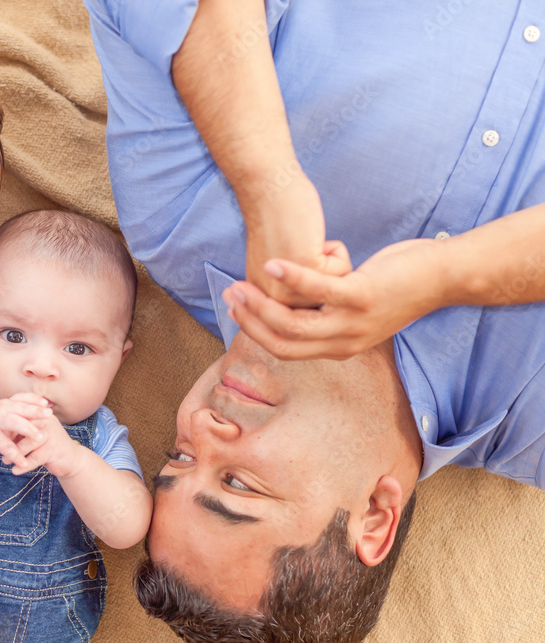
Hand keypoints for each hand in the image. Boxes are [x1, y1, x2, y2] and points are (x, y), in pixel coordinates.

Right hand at [0, 394, 51, 467]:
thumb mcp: (6, 415)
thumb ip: (22, 413)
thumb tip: (45, 411)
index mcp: (7, 404)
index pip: (23, 397)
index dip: (35, 400)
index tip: (48, 404)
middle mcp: (2, 410)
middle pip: (21, 408)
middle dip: (36, 412)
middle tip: (50, 416)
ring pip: (14, 423)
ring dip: (28, 429)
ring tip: (41, 438)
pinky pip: (4, 446)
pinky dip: (15, 455)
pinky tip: (23, 463)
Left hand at [12, 415, 82, 478]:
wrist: (72, 460)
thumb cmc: (50, 446)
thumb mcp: (36, 435)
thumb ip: (23, 431)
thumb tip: (1, 431)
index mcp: (42, 416)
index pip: (22, 416)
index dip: (9, 424)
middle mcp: (47, 422)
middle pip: (24, 428)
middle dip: (9, 439)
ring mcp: (51, 435)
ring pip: (27, 444)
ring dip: (14, 454)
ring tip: (5, 461)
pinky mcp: (53, 450)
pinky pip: (34, 459)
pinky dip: (23, 466)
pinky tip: (15, 471)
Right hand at [223, 238, 440, 359]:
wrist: (442, 277)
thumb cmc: (397, 285)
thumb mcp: (358, 310)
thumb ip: (329, 313)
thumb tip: (298, 304)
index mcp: (339, 347)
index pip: (285, 348)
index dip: (255, 331)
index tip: (236, 308)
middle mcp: (344, 342)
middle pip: (283, 342)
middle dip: (250, 321)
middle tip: (229, 296)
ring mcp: (353, 322)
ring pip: (294, 323)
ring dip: (262, 305)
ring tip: (241, 285)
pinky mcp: (362, 297)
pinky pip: (319, 291)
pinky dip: (291, 279)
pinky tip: (271, 265)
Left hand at [242, 173, 350, 305]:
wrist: (270, 195)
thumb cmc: (278, 225)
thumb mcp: (282, 272)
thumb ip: (293, 296)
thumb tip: (317, 310)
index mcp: (271, 304)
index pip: (316, 313)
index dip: (320, 286)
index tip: (304, 262)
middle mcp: (277, 303)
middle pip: (330, 303)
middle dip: (328, 273)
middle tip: (304, 249)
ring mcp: (289, 291)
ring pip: (339, 289)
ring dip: (333, 263)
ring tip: (308, 245)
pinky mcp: (306, 272)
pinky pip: (343, 270)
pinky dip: (336, 251)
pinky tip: (313, 238)